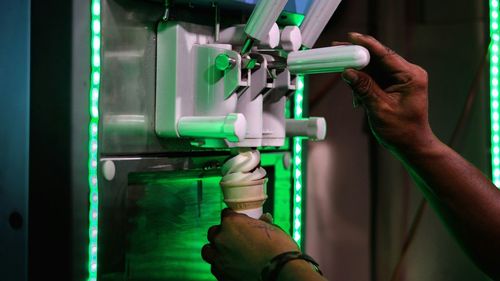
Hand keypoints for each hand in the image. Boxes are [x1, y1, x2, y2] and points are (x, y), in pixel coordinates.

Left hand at [201, 209, 298, 280]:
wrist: (281, 273)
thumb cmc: (280, 249)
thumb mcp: (272, 230)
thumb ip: (262, 224)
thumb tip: (264, 219)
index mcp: (232, 223)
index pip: (225, 214)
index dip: (233, 218)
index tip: (239, 222)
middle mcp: (221, 239)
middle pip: (214, 232)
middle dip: (222, 234)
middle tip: (234, 239)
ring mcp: (219, 259)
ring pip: (208, 251)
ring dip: (216, 250)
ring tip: (227, 253)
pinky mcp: (221, 276)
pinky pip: (215, 268)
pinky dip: (221, 266)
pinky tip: (232, 266)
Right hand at [341, 32, 435, 152]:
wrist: (411, 145)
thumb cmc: (403, 131)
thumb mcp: (380, 109)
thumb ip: (364, 89)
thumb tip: (348, 72)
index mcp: (410, 76)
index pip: (385, 54)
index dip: (366, 45)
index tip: (350, 38)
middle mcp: (407, 74)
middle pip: (378, 58)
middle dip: (357, 58)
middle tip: (337, 52)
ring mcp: (400, 79)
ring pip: (374, 68)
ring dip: (359, 75)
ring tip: (348, 85)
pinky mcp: (393, 85)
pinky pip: (374, 78)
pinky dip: (363, 84)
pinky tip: (357, 98)